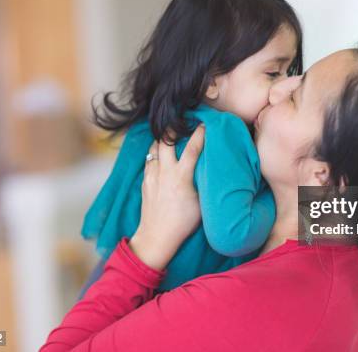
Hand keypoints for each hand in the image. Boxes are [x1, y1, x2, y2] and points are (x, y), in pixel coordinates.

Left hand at [128, 124, 204, 270]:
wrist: (157, 236)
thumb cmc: (183, 222)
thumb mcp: (201, 203)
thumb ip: (204, 182)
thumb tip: (212, 169)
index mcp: (181, 177)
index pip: (192, 148)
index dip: (200, 134)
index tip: (205, 124)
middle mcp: (165, 173)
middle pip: (165, 141)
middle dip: (173, 128)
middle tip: (181, 121)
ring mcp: (152, 176)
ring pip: (154, 148)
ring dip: (162, 139)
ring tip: (170, 134)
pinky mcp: (145, 181)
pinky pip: (149, 160)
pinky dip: (155, 153)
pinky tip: (160, 153)